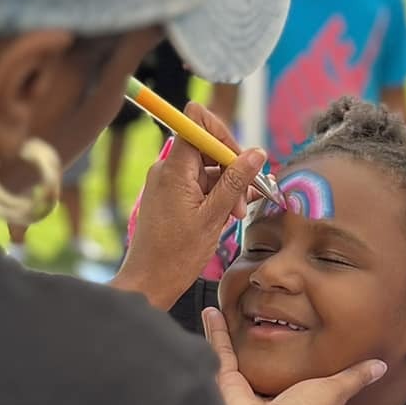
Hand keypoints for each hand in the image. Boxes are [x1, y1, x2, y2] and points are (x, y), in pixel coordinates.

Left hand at [112, 104, 264, 308]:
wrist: (149, 282)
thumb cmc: (175, 255)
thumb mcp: (214, 217)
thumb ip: (236, 182)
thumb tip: (257, 153)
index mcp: (174, 168)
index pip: (196, 122)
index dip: (222, 134)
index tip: (240, 160)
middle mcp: (168, 169)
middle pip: (207, 147)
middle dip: (231, 168)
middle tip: (242, 202)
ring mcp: (168, 182)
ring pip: (206, 169)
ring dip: (227, 188)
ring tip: (235, 216)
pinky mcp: (170, 196)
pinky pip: (199, 184)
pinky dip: (216, 196)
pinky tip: (228, 215)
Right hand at [202, 306, 386, 404]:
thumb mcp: (336, 391)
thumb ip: (354, 377)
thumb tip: (381, 366)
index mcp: (295, 399)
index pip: (295, 371)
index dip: (297, 354)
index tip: (297, 331)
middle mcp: (268, 394)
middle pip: (263, 362)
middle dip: (259, 342)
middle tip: (256, 314)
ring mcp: (244, 389)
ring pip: (236, 355)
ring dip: (232, 334)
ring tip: (229, 309)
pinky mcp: (224, 382)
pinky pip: (220, 351)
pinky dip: (214, 331)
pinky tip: (211, 310)